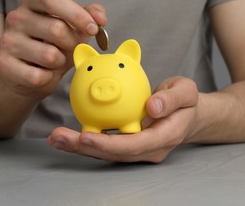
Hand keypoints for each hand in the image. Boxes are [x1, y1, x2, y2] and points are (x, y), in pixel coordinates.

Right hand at [0, 0, 106, 98]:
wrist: (26, 75)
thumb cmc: (53, 46)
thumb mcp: (72, 27)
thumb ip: (88, 16)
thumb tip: (100, 17)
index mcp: (32, 1)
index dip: (77, 14)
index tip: (94, 28)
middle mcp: (15, 17)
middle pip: (56, 29)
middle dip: (72, 44)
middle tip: (71, 50)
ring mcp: (7, 41)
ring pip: (49, 55)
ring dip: (60, 63)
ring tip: (53, 62)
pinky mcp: (4, 64)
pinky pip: (39, 76)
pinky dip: (48, 78)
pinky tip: (42, 73)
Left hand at [47, 77, 198, 162]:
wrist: (188, 114)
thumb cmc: (187, 101)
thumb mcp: (186, 91)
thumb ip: (172, 98)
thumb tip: (152, 106)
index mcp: (163, 138)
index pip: (134, 145)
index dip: (109, 144)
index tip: (86, 137)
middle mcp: (148, 150)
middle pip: (114, 154)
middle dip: (85, 149)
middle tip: (57, 138)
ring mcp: (138, 150)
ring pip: (106, 152)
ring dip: (80, 146)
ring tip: (55, 137)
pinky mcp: (129, 145)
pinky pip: (106, 143)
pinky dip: (86, 139)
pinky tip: (68, 132)